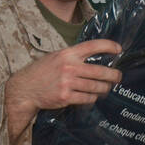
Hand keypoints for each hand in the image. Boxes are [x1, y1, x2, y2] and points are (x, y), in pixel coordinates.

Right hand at [4, 39, 122, 141]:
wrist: (26, 88)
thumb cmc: (41, 71)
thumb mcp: (56, 57)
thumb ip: (72, 57)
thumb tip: (93, 58)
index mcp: (67, 53)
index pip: (92, 46)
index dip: (108, 46)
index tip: (119, 49)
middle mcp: (69, 67)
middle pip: (100, 71)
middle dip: (113, 75)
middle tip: (118, 77)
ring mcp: (68, 83)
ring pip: (96, 87)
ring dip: (104, 88)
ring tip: (106, 88)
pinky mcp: (66, 97)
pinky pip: (87, 98)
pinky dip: (92, 98)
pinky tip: (92, 96)